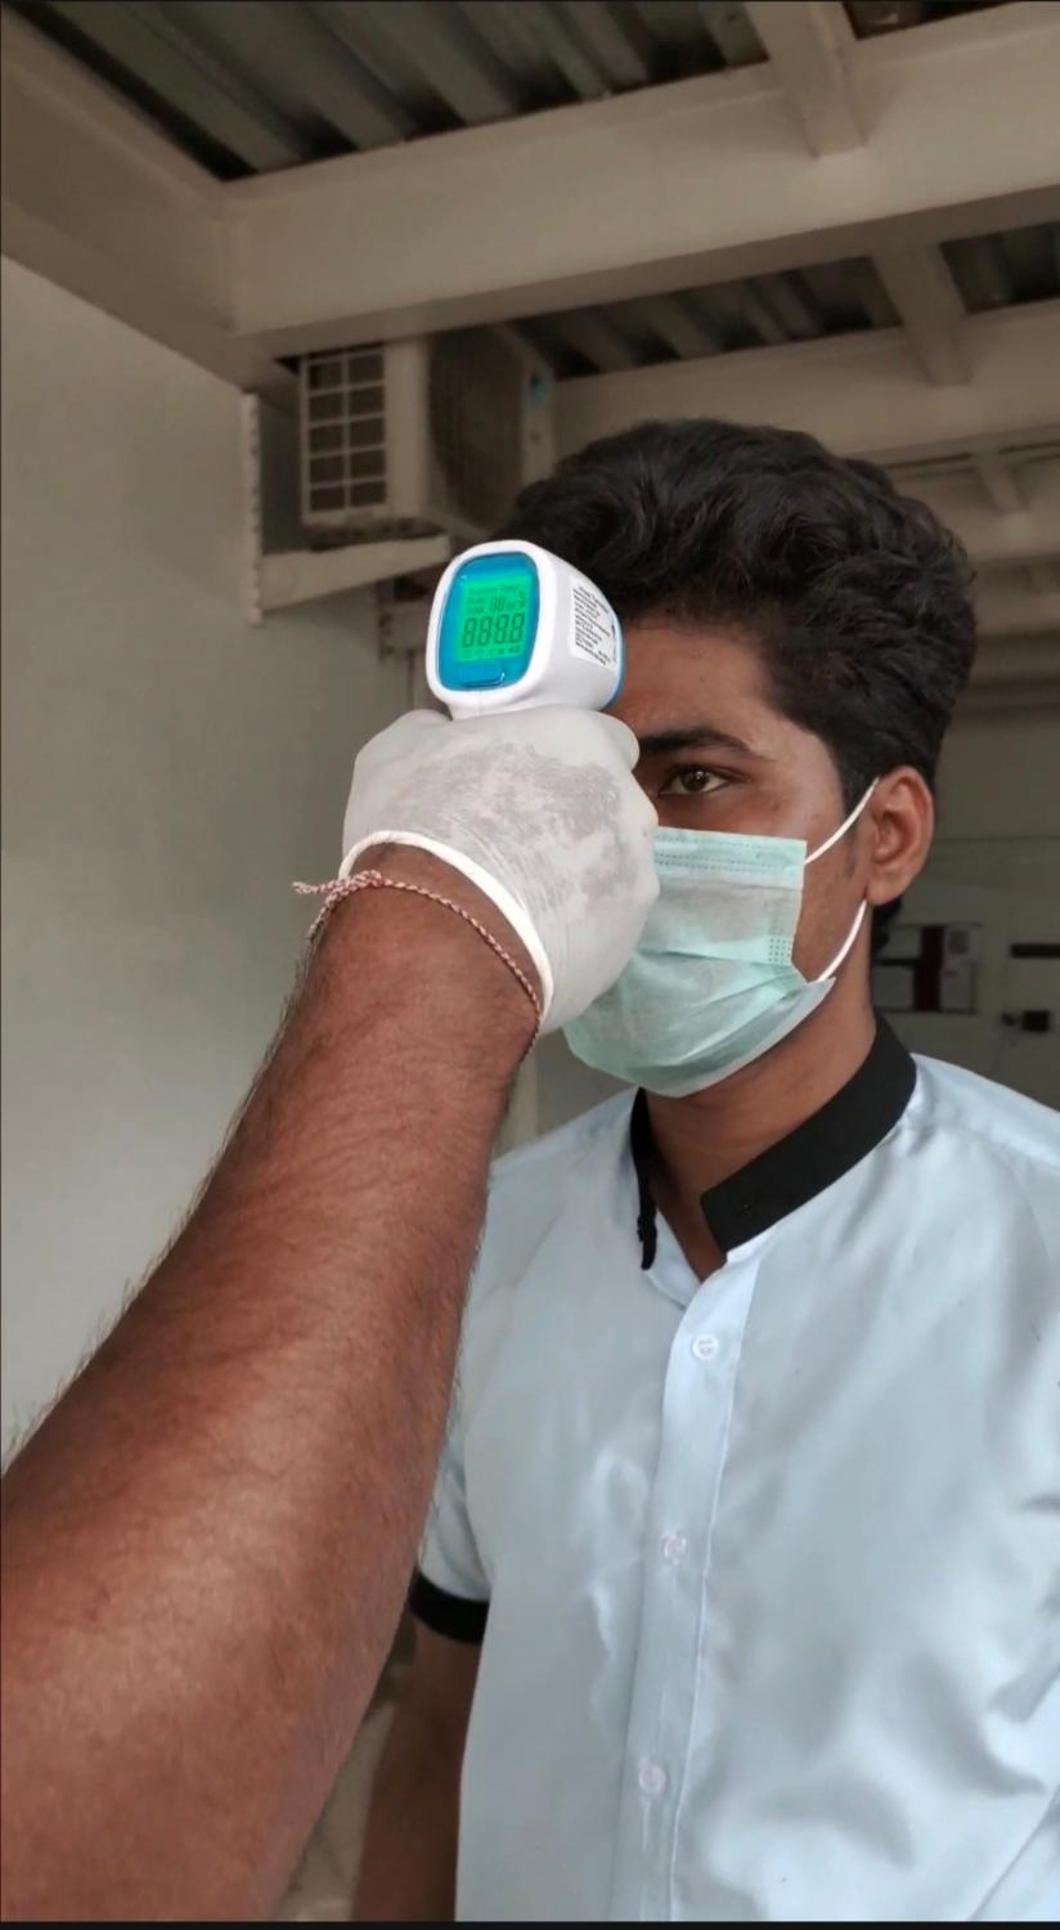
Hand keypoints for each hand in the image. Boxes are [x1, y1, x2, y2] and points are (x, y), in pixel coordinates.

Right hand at [340, 708, 657, 1030]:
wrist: (436, 936)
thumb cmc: (420, 826)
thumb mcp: (397, 751)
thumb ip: (433, 732)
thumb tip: (438, 733)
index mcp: (583, 742)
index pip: (606, 740)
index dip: (568, 761)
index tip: (531, 783)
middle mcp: (626, 804)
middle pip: (610, 808)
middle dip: (574, 824)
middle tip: (516, 847)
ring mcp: (634, 876)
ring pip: (611, 873)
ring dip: (575, 881)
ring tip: (516, 905)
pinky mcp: (626, 941)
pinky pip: (602, 928)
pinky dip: (572, 933)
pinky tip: (526, 943)